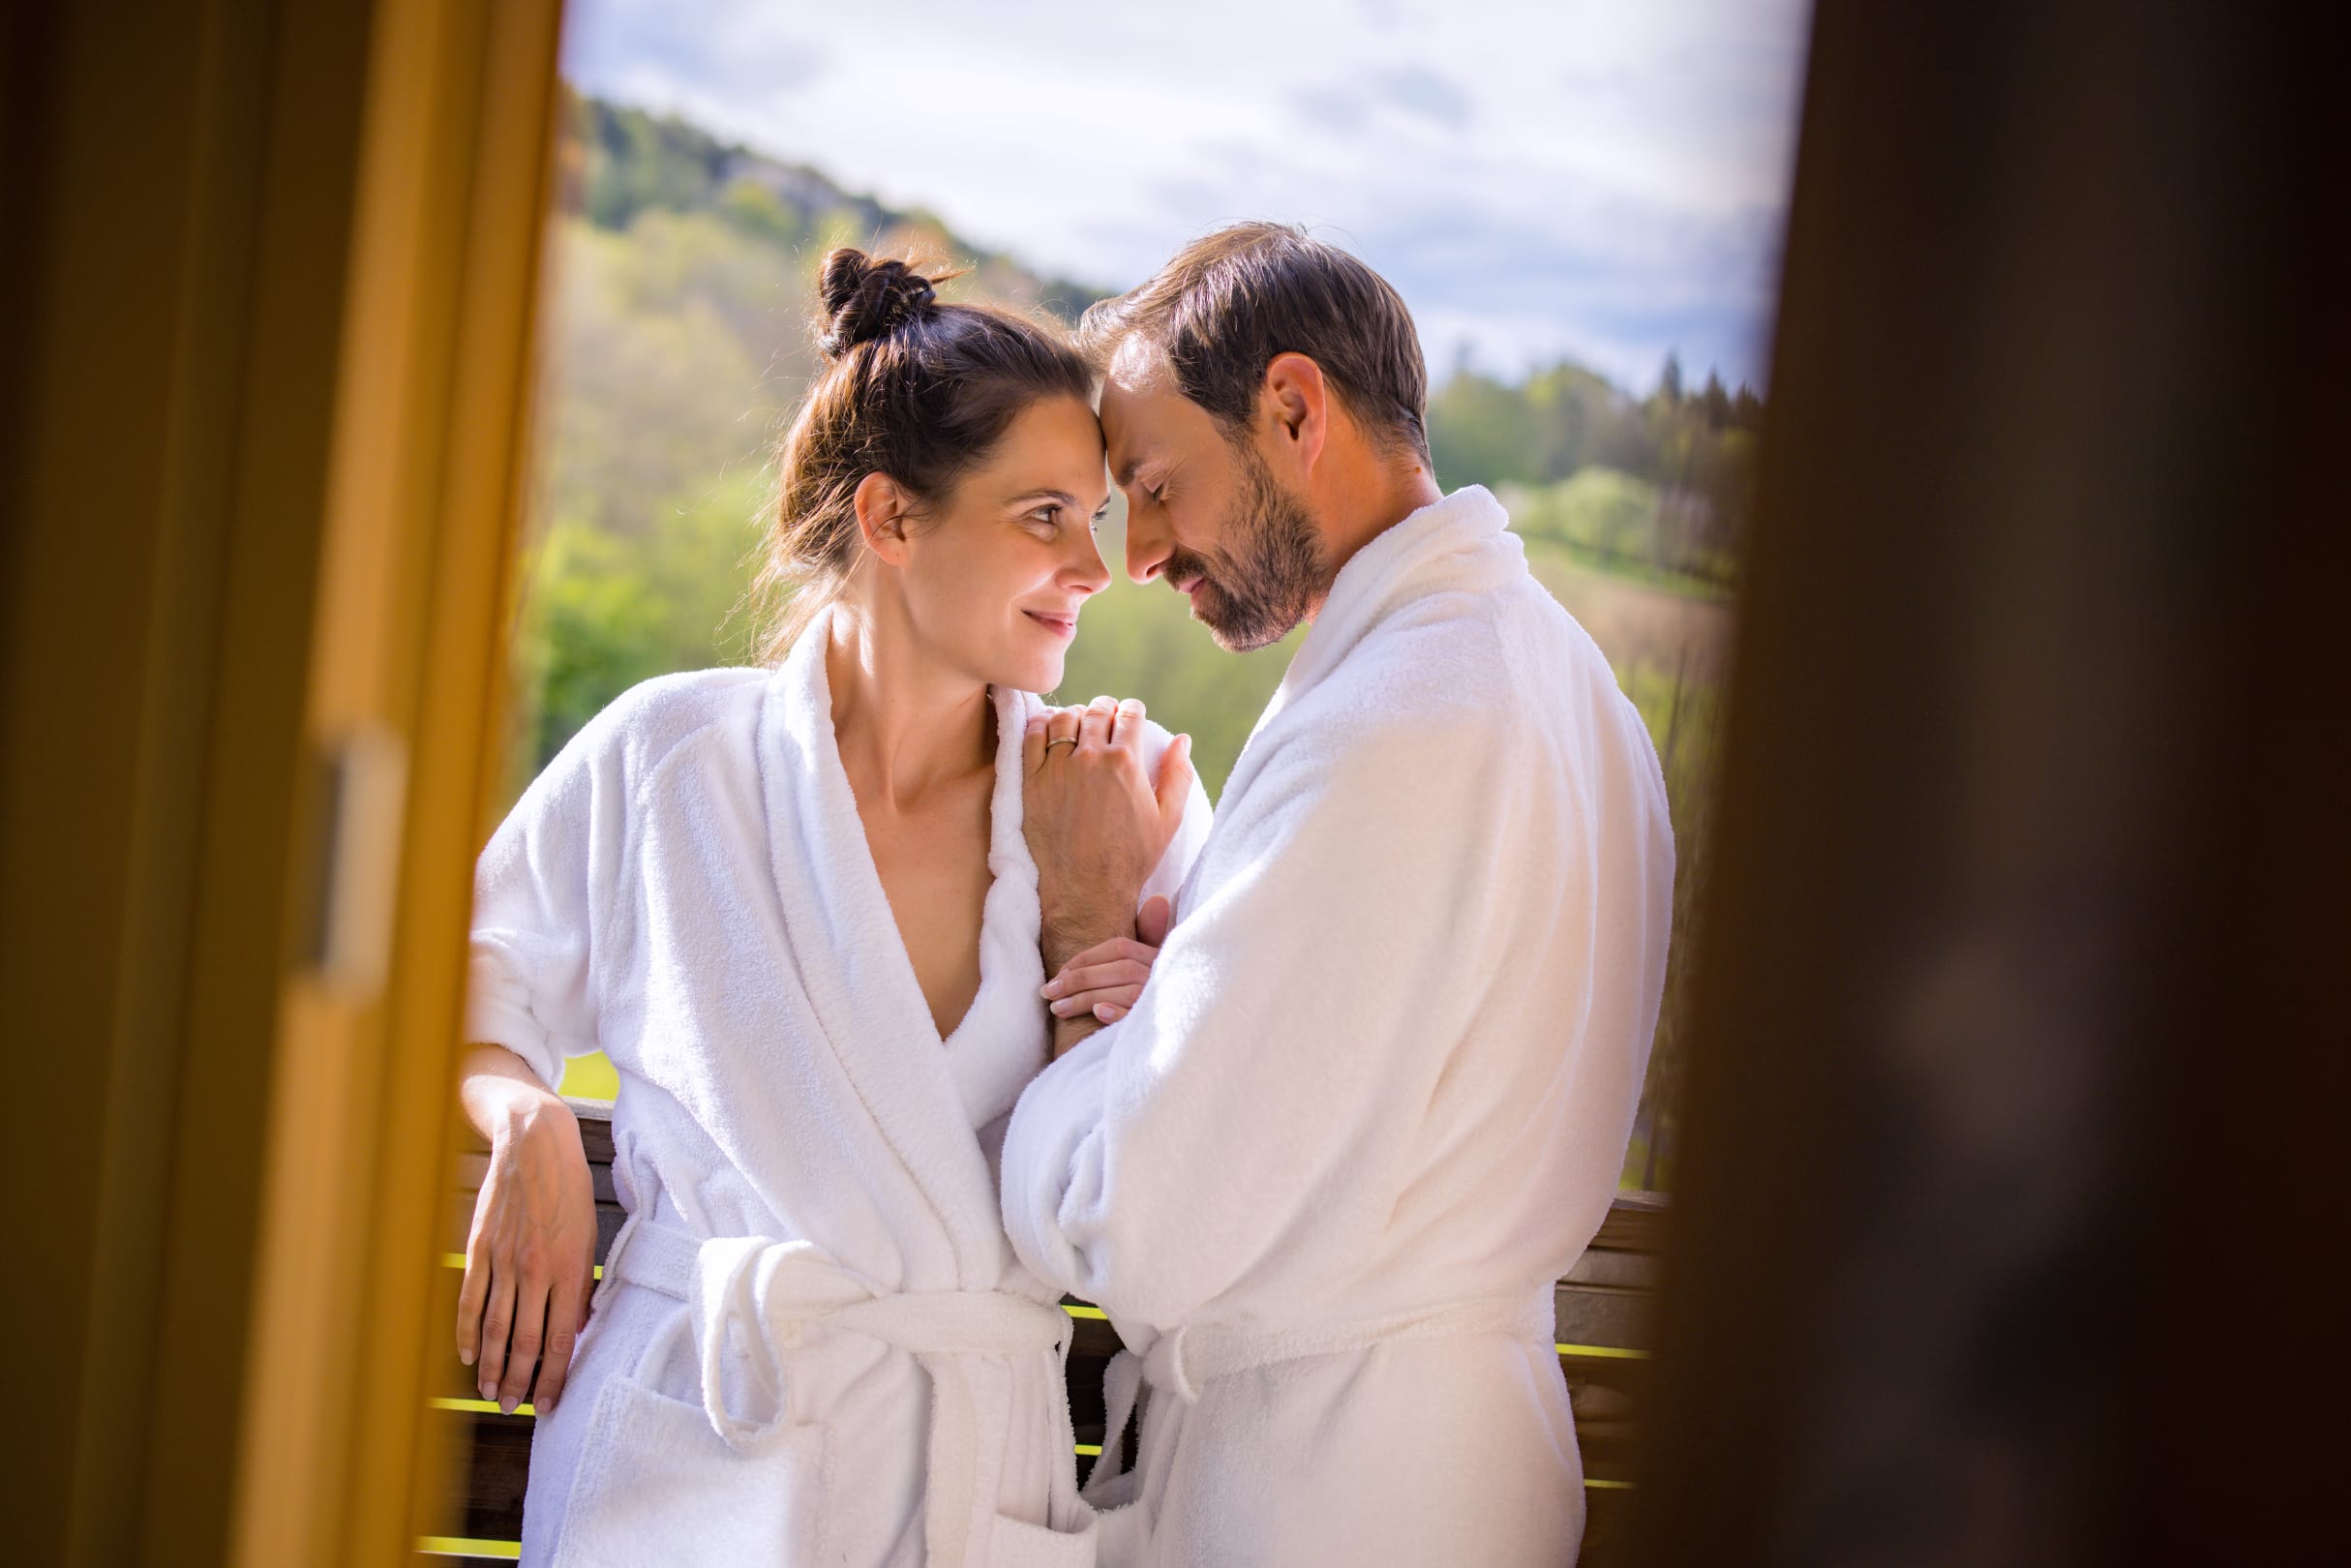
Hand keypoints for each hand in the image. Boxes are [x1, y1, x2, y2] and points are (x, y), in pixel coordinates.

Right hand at [456, 1079, 596, 1413]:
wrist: (535, 1145)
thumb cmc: (570, 1191)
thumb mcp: (589, 1236)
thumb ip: (580, 1284)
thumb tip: (575, 1327)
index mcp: (569, 1268)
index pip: (561, 1338)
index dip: (554, 1376)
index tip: (550, 1404)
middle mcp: (535, 1269)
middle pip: (524, 1341)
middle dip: (519, 1381)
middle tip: (513, 1409)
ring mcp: (503, 1260)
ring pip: (493, 1327)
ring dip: (490, 1366)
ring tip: (490, 1393)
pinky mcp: (479, 1248)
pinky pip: (470, 1299)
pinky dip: (465, 1332)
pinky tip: (466, 1356)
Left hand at [1023, 696, 1193, 973]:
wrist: (1086, 890)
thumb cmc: (1131, 858)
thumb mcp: (1167, 819)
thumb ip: (1178, 775)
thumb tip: (1183, 740)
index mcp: (1126, 761)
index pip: (1128, 713)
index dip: (1131, 711)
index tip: (1129, 716)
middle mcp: (1090, 758)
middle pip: (1095, 711)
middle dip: (1104, 710)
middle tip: (1104, 720)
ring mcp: (1057, 768)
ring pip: (1063, 718)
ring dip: (1073, 716)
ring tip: (1077, 726)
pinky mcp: (1031, 782)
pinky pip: (1031, 737)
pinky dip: (1041, 726)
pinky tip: (1048, 731)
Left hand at [1041, 895, 1172, 1023]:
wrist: (1184, 1034)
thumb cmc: (1163, 996)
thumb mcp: (1157, 964)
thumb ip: (1151, 932)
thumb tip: (1157, 898)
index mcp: (1161, 958)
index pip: (1121, 948)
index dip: (1086, 958)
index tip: (1059, 973)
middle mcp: (1166, 977)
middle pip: (1120, 968)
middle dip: (1078, 979)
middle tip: (1048, 993)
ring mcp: (1168, 1002)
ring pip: (1126, 992)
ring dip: (1086, 998)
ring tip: (1057, 1009)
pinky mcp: (1166, 1028)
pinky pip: (1140, 1018)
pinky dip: (1117, 1013)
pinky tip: (1096, 1014)